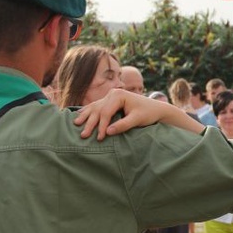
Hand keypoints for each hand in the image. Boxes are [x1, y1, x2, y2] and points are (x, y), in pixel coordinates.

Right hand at [73, 89, 201, 139]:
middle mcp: (112, 94)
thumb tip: (109, 132)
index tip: (100, 138)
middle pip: (98, 110)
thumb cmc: (148, 113)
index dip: (102, 126)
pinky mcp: (110, 100)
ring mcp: (110, 96)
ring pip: (95, 107)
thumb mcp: (137, 120)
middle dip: (90, 123)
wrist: (155, 108)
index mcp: (119, 95)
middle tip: (84, 136)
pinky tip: (79, 115)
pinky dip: (88, 112)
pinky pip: (96, 106)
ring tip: (76, 125)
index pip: (106, 112)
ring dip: (85, 116)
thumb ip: (123, 125)